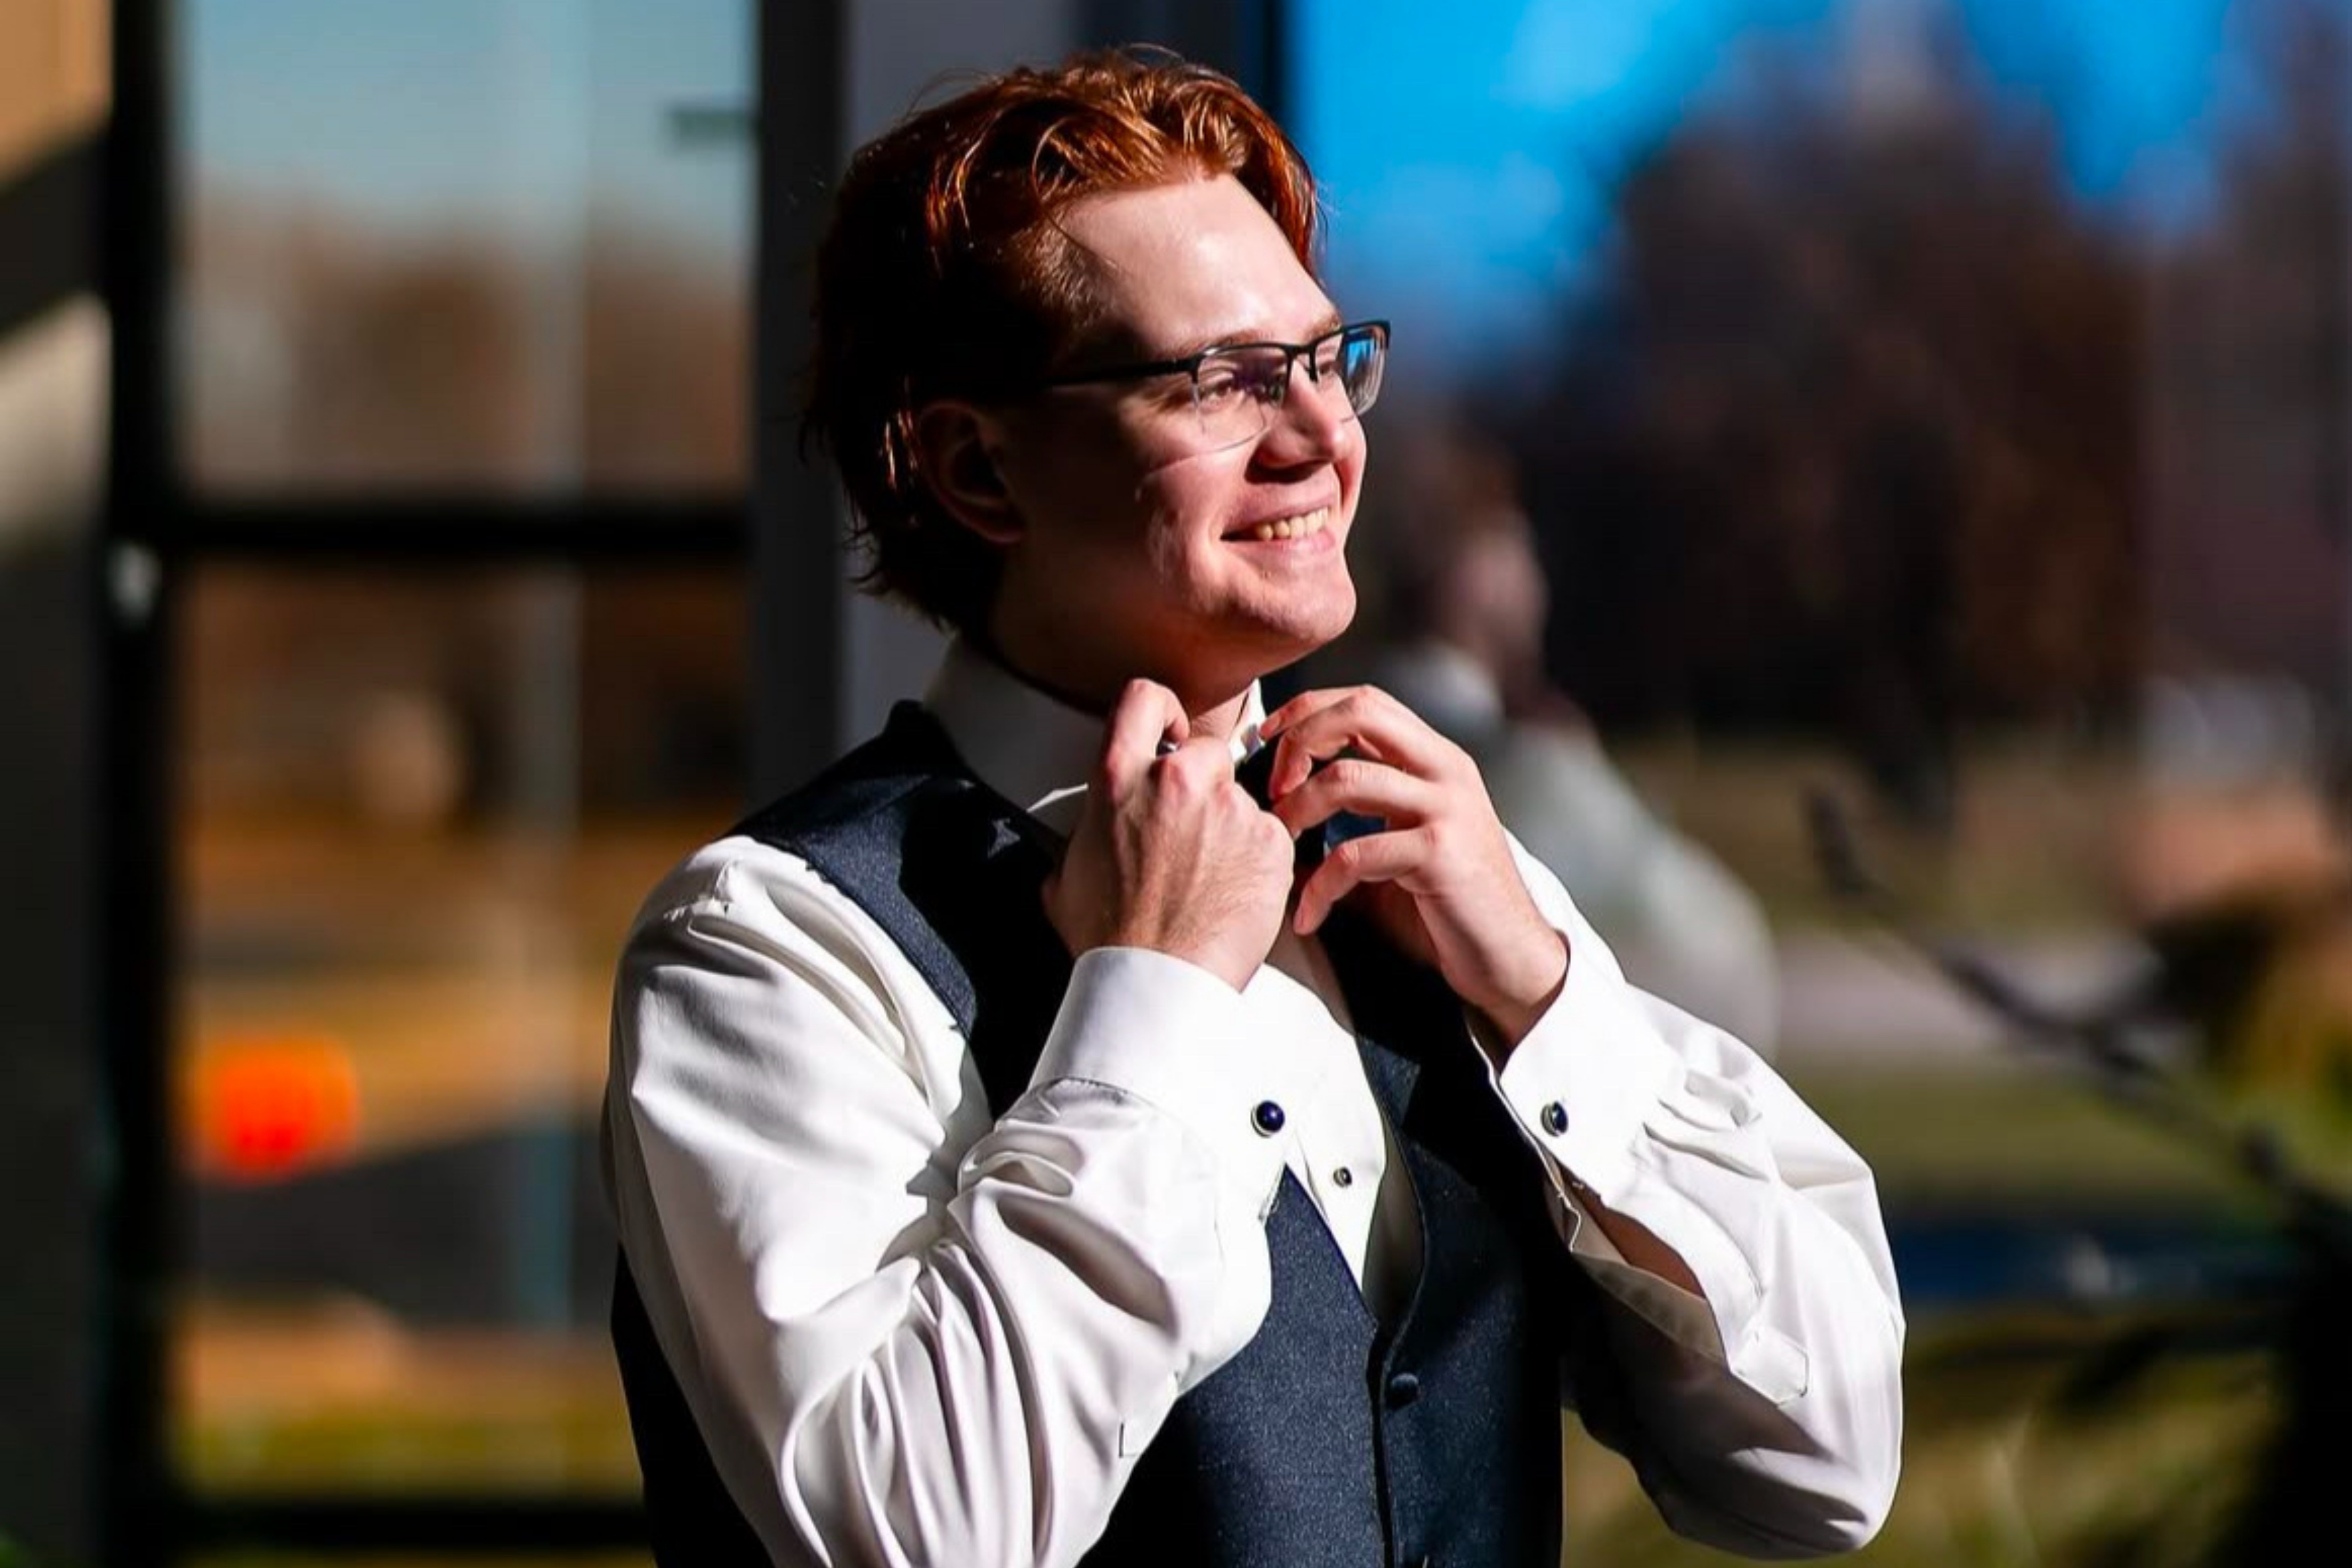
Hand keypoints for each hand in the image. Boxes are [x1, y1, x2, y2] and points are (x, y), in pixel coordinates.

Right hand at [1043, 679, 1295, 992]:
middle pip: (1207, 752)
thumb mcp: (1068, 874)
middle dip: (1206, 786)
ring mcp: (1230, 808)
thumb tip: (1088, 838)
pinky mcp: (1272, 840)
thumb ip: (1086, 836)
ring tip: (1211, 879)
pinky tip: (1235, 893)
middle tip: (1195, 835)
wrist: (1156, 984)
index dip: (1163, 713)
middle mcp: (1177, 782)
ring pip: (1242, 799)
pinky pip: (1272, 835)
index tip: (1172, 735)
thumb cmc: (1112, 938)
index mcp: (1120, 779)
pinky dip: (1260, 859)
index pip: (1144, 698)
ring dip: (1232, 829)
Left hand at [1262, 685, 1567, 1045]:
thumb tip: (1280, 797)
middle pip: (1360, 712)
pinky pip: (1355, 853)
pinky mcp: (1440, 854)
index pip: (1366, 700)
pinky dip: (1319, 886)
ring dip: (1296, 812)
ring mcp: (1447, 808)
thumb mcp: (1403, 836)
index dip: (1308, 710)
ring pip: (1347, 778)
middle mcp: (1446, 770)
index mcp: (1436, 758)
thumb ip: (1361, 805)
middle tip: (1273, 790)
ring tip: (1278, 849)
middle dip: (1300, 741)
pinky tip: (1309, 914)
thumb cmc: (1447, 902)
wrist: (1510, 956)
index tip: (1267, 740)